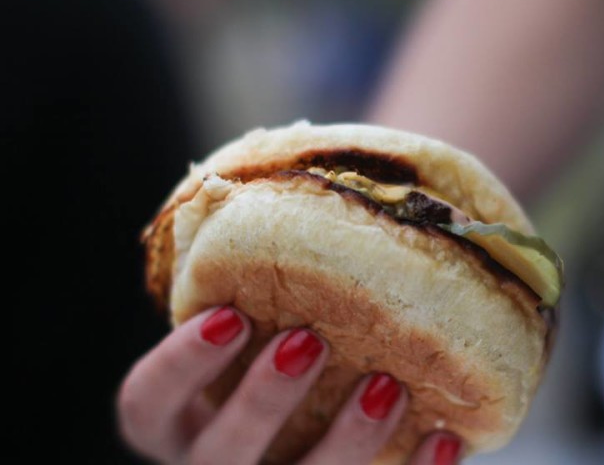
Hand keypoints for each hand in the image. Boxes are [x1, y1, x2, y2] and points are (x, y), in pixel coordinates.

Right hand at [117, 306, 462, 463]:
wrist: (316, 391)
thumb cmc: (273, 326)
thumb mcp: (247, 308)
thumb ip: (251, 272)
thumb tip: (303, 173)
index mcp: (177, 415)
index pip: (149, 401)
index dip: (182, 364)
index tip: (230, 312)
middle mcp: (215, 458)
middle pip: (220, 456)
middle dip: (263, 400)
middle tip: (308, 340)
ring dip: (346, 441)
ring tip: (388, 383)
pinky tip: (447, 437)